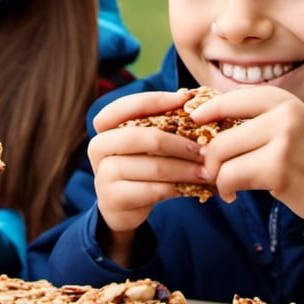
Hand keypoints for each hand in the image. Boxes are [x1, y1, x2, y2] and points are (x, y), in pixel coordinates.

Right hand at [88, 90, 207, 263]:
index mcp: (104, 127)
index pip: (124, 106)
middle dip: (177, 143)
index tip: (184, 99)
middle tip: (202, 150)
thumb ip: (157, 121)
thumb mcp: (144, 142)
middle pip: (140, 137)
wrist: (121, 207)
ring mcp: (103, 175)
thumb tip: (187, 96)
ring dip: (185, 169)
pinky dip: (178, 188)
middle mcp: (98, 147)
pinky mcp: (114, 199)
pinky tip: (194, 187)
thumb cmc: (139, 166)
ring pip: (153, 167)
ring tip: (206, 171)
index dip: (154, 100)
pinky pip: (154, 190)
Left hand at [190, 87, 303, 219]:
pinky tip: (232, 194)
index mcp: (280, 99)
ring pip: (223, 156)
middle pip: (220, 134)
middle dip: (209, 156)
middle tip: (210, 169)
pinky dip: (226, 188)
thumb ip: (252, 119)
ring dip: (217, 175)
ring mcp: (282, 141)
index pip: (228, 100)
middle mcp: (282, 114)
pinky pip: (233, 177)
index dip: (204, 112)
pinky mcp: (279, 169)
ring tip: (224, 183)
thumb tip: (201, 119)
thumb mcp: (285, 124)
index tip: (192, 122)